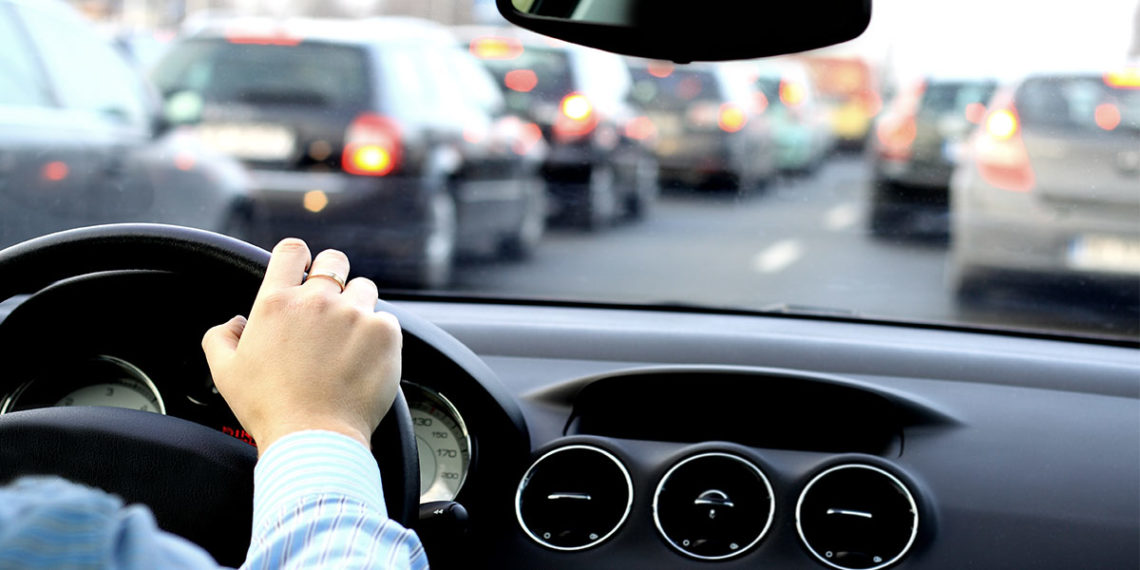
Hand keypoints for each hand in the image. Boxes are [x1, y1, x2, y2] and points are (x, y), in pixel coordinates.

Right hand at [202, 238, 401, 454]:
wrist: (314, 438)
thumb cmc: (269, 409)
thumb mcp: (225, 372)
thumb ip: (220, 336)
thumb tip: (235, 322)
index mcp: (277, 303)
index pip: (291, 251)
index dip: (298, 257)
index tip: (303, 269)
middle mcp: (317, 301)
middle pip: (334, 261)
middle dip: (333, 277)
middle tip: (330, 307)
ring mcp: (354, 314)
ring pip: (364, 289)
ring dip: (358, 307)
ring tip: (349, 340)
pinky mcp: (384, 332)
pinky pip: (386, 320)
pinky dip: (379, 336)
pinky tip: (365, 359)